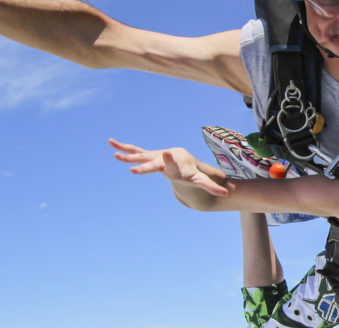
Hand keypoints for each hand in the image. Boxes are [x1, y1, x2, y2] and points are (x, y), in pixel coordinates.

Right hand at [109, 138, 228, 195]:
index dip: (169, 161)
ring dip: (127, 155)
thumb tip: (226, 194)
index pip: (172, 165)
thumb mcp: (201, 180)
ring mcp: (154, 157)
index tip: (166, 153)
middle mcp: (163, 160)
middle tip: (133, 168)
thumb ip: (211, 186)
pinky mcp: (147, 156)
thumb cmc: (191, 171)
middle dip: (144, 166)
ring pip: (140, 155)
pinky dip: (124, 148)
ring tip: (114, 153)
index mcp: (175, 166)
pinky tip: (112, 143)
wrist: (183, 158)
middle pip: (153, 164)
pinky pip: (135, 152)